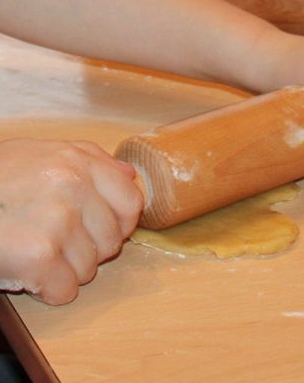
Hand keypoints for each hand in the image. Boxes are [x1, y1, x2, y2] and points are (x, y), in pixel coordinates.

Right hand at [0, 139, 141, 304]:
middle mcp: (72, 186)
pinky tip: (28, 274)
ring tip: (33, 253)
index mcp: (77, 160)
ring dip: (63, 270)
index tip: (95, 230)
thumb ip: (88, 160)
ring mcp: (57, 221)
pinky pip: (65, 290)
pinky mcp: (38, 255)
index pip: (131, 202)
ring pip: (89, 268)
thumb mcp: (38, 155)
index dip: (117, 223)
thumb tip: (131, 176)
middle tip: (52, 243)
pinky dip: (48, 291)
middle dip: (86, 250)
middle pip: (112, 241)